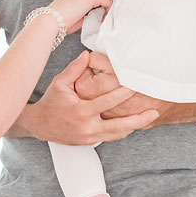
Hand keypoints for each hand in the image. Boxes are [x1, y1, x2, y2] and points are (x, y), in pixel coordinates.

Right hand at [20, 51, 160, 145]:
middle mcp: (88, 127)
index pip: (107, 102)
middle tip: (154, 111)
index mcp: (81, 112)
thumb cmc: (51, 102)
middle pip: (119, 126)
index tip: (135, 85)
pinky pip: (111, 137)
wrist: (41, 125)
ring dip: (134, 126)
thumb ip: (74, 69)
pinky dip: (123, 130)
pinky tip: (134, 123)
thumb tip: (87, 54)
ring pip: (118, 134)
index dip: (123, 93)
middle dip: (138, 119)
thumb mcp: (59, 83)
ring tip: (149, 117)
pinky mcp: (90, 142)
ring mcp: (90, 137)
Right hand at [49, 0, 111, 32]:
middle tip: (109, 11)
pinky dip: (109, 10)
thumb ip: (88, 7)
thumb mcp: (76, 9)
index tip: (105, 7)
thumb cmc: (60, 20)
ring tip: (106, 15)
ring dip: (110, 3)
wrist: (50, 21)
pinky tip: (103, 18)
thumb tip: (101, 12)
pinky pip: (108, 0)